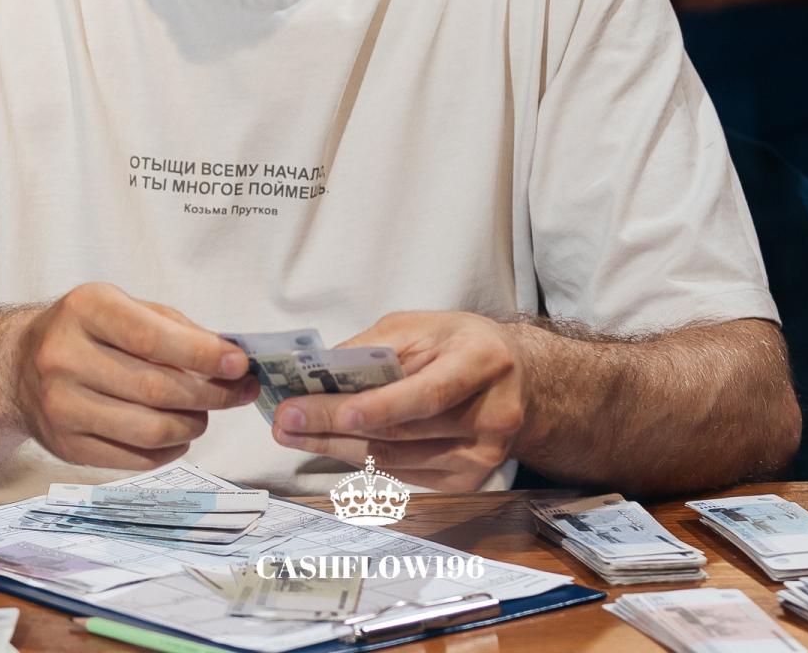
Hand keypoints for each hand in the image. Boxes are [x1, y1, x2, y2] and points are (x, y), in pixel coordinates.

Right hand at [14, 282, 257, 469]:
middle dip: (211, 394)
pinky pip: (135, 459)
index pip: (151, 338)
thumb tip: (229, 359)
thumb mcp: (124, 308)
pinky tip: (177, 434)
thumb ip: (176, 329)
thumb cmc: (86, 333)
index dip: (202, 355)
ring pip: (149, 431)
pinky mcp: (66, 447)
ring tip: (203, 413)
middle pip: (155, 390)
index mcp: (85, 311)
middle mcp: (64, 358)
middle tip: (238, 392)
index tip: (239, 364)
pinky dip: (170, 450)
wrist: (17, 368)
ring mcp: (61, 407)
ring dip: (192, 425)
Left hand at [270, 311, 525, 492]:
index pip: (427, 394)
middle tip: (287, 421)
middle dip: (334, 427)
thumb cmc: (463, 346)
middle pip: (402, 432)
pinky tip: (330, 445)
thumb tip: (319, 371)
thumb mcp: (424, 326)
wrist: (521, 381)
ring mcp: (482, 456)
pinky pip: (403, 473)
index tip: (331, 411)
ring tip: (294, 433)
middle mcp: (491, 416)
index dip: (379, 407)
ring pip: (396, 460)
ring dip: (337, 448)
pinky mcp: (468, 481)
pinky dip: (362, 459)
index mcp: (482, 363)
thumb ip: (375, 347)